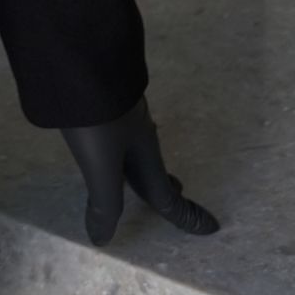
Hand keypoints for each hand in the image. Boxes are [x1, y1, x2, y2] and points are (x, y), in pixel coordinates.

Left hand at [58, 95, 219, 244]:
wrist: (82, 55)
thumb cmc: (97, 117)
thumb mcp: (101, 164)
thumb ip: (104, 202)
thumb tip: (103, 239)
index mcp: (145, 153)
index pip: (167, 195)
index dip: (186, 216)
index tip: (212, 228)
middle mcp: (138, 132)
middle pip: (153, 167)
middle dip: (164, 184)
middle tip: (176, 191)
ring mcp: (121, 112)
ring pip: (136, 147)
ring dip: (142, 164)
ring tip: (139, 172)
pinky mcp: (103, 97)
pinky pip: (120, 130)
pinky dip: (122, 145)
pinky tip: (110, 137)